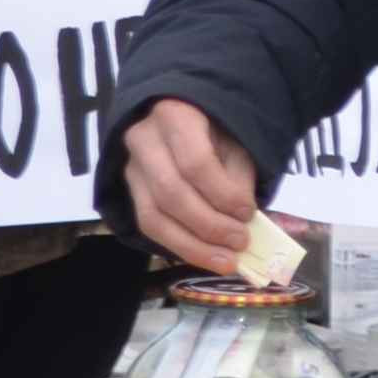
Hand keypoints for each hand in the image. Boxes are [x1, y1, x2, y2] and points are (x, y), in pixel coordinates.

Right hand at [122, 98, 261, 267]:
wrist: (185, 123)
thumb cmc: (217, 132)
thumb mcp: (236, 145)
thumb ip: (238, 179)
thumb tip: (241, 219)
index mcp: (174, 116)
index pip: (194, 163)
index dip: (222, 194)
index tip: (248, 213)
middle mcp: (142, 140)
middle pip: (170, 194)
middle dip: (208, 225)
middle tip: (240, 242)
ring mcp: (130, 167)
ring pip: (153, 217)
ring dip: (193, 246)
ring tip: (227, 261)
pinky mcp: (129, 192)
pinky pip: (148, 227)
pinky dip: (179, 246)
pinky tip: (206, 256)